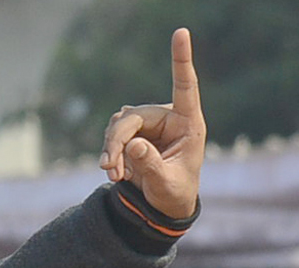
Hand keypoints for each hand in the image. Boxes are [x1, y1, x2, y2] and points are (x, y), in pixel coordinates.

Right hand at [99, 27, 204, 218]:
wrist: (165, 204)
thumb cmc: (176, 193)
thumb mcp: (166, 184)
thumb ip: (152, 166)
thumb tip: (133, 145)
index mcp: (189, 124)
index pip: (185, 87)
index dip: (181, 60)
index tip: (181, 32)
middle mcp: (169, 118)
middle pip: (134, 117)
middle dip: (117, 141)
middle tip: (109, 166)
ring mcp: (149, 122)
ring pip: (119, 124)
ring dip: (112, 149)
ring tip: (114, 174)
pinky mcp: (133, 130)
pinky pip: (114, 134)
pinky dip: (110, 152)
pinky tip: (114, 171)